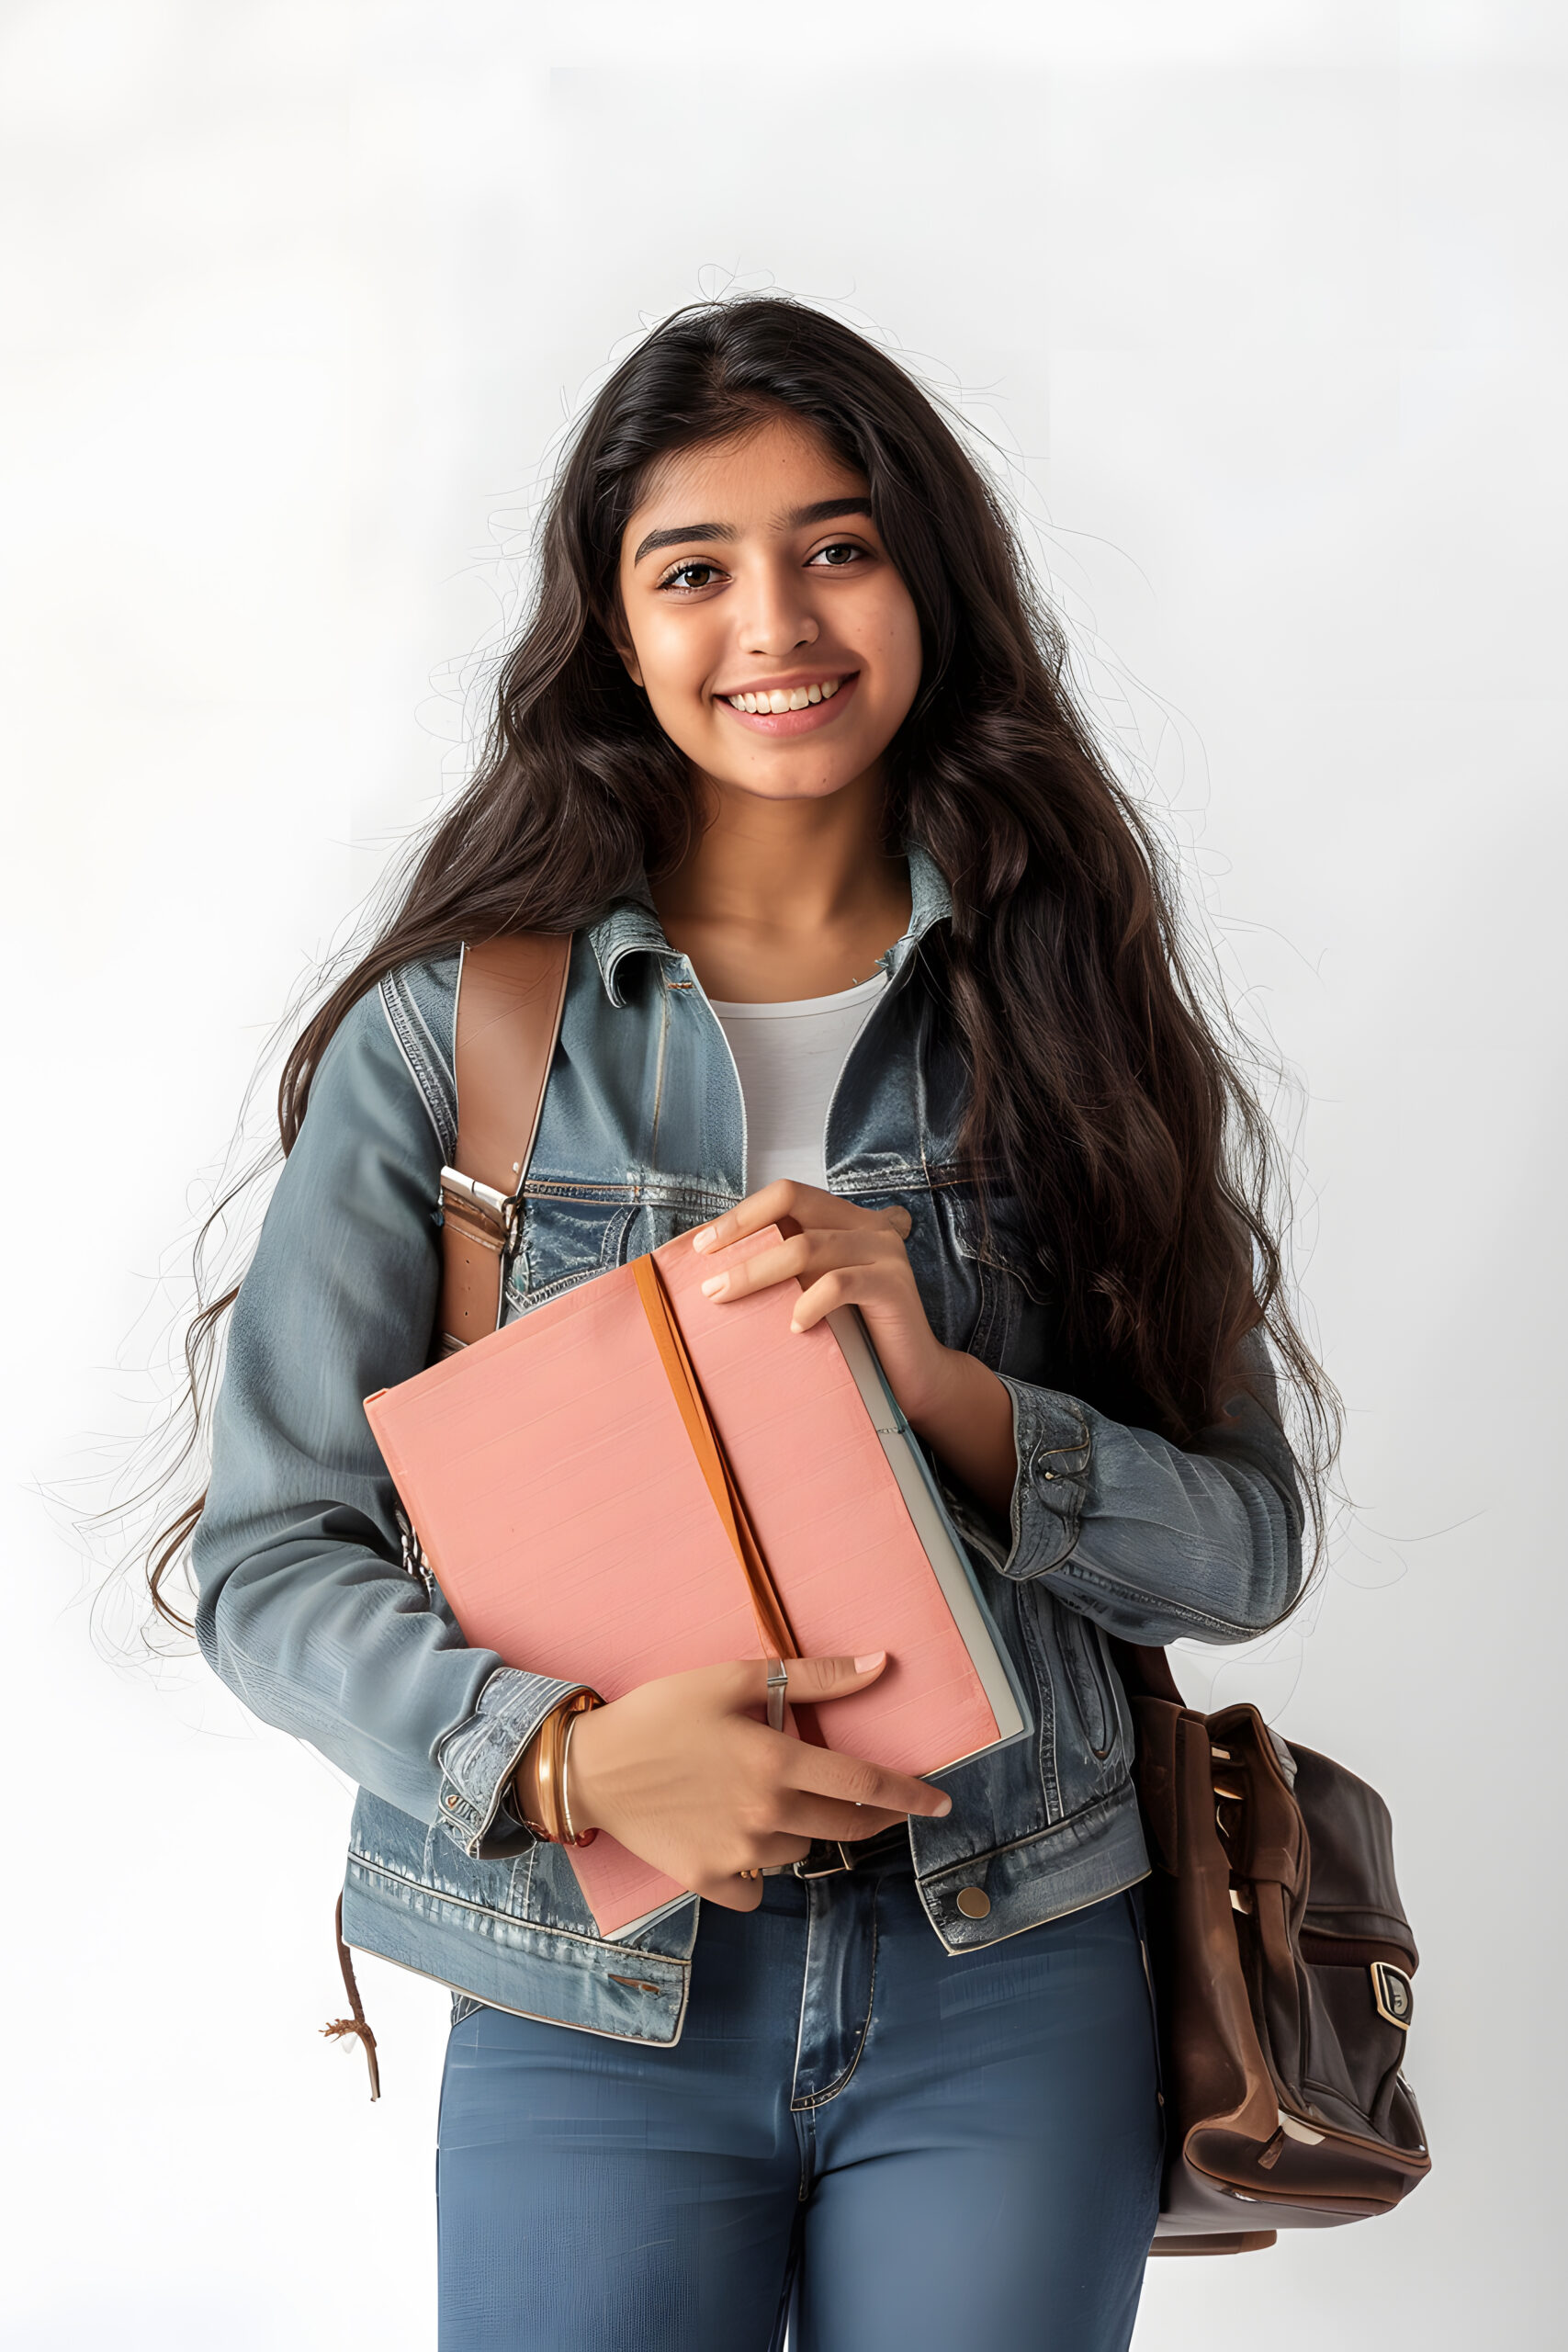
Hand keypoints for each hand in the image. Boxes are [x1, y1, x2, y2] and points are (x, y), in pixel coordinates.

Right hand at [563, 1653, 952, 1911]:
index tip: (942, 1804)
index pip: (866, 1785)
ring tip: (778, 1803)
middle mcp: (767, 1814)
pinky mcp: (710, 1880)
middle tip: (885, 1809)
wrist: (591, 1766)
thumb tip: (881, 1664)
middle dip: (876, 1819)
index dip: (911, 1796)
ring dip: (805, 1832)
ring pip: (802, 1852)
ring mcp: (740, 1854)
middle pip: (846, 1827)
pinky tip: (744, 1840)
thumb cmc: (661, 1712)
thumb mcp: (734, 1679)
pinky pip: (759, 1887)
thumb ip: (814, 1676)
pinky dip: (761, 1869)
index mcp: (778, 1762)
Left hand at [691, 1177, 1017, 1520]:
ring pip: (807, 1246)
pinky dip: (808, 1303)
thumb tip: (713, 1271)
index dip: (742, 1213)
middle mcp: (868, 1225)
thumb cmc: (854, 1338)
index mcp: (846, 1220)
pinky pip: (839, 1284)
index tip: (701, 1246)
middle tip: (705, 1273)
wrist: (913, 1378)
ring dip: (756, 1271)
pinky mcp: (894, 1285)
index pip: (788, 1194)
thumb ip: (784, 1272)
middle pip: (794, 1203)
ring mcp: (884, 1252)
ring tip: (723, 1297)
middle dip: (740, 1232)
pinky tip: (794, 1327)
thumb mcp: (812, 1294)